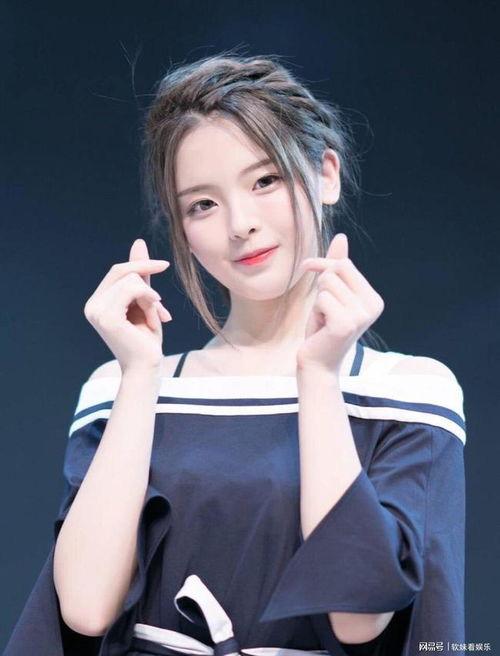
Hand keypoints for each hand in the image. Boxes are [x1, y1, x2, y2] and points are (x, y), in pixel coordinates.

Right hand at [83, 238, 172, 372]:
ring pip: (131, 280)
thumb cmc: (146, 340)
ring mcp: (97, 310)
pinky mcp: (107, 316)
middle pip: (123, 271)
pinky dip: (151, 302)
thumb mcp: (145, 301)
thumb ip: (140, 275)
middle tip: (161, 307)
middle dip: (147, 281)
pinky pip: (134, 290)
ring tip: (155, 318)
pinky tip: (155, 319)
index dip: (141, 265)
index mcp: (97, 302)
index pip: (118, 271)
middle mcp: (92, 305)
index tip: (164, 265)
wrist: (147, 368)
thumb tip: (138, 242)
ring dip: (151, 299)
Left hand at [296, 233, 383, 376]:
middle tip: (323, 310)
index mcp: (373, 298)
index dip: (322, 266)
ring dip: (317, 300)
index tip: (310, 275)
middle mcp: (373, 305)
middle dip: (320, 285)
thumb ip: (336, 267)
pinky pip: (321, 298)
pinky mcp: (346, 323)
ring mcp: (362, 315)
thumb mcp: (330, 294)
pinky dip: (315, 311)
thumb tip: (342, 236)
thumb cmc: (322, 330)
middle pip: (336, 269)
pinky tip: (321, 328)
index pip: (344, 264)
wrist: (317, 364)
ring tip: (323, 320)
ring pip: (326, 282)